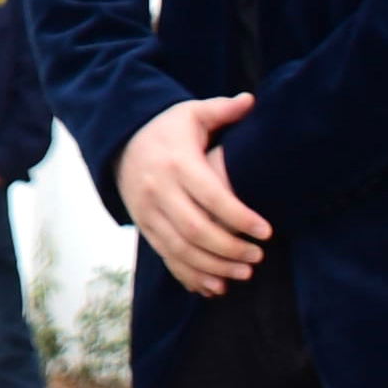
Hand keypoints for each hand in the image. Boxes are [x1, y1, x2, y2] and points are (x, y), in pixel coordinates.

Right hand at [118, 93, 271, 294]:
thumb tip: (251, 101)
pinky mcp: (144, 227)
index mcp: (177, 165)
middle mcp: (158, 191)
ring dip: (213, 266)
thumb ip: (222, 110)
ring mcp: (148, 213)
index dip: (240, 218)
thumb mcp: (190, 113)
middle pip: (195, 230)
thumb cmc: (166, 129)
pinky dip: (190, 275)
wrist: (119, 143)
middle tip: (258, 256)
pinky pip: (166, 257)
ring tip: (244, 272)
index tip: (267, 232)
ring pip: (180, 249)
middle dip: (229, 249)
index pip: (211, 197)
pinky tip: (215, 286)